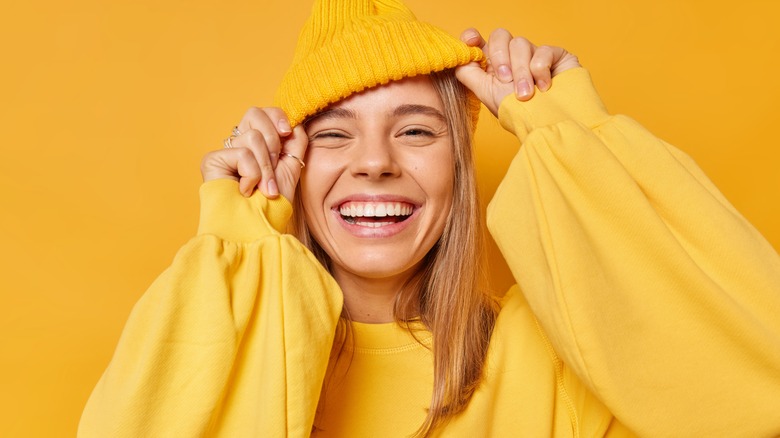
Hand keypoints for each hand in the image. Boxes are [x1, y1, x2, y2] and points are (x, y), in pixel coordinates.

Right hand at [200, 107, 307, 200]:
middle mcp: (239, 144)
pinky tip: (245, 190)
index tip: (287, 132)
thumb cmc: (273, 203)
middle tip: (274, 167)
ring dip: (265, 167)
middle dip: (273, 142)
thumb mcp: (292, 167)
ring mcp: (225, 152)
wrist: (259, 226)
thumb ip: (296, 142)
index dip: (277, 116)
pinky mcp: (212, 160)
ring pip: (253, 136)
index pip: (264, 112)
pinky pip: (242, 153)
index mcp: (258, 143)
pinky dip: (252, 175)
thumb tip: (295, 122)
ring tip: (263, 188)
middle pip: (254, 113)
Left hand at [455, 28, 580, 115]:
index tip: (471, 41)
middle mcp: (513, 57)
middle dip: (500, 57)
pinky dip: (541, 70)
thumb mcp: (486, 94)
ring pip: (520, 44)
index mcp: (494, 65)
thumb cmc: (518, 114)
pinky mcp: (555, 55)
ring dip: (521, 72)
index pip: (480, 40)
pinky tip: (544, 88)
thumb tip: (456, 59)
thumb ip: (468, 74)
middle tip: (505, 80)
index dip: (473, 36)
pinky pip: (543, 50)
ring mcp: (534, 54)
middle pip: (500, 35)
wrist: (549, 124)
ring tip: (525, 94)